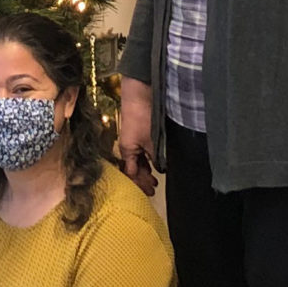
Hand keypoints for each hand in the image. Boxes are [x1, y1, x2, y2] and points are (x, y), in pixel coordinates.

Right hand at [117, 79, 156, 195]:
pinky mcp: (139, 133)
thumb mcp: (151, 141)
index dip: (139, 184)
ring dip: (146, 170)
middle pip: (133, 168)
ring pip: (138, 160)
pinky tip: (155, 162)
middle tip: (154, 188)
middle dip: (143, 179)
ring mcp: (133, 140)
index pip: (130, 173)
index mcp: (126, 151)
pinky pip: (141, 152)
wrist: (139, 95)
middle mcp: (127, 147)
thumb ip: (155, 157)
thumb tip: (160, 169)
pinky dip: (148, 159)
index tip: (150, 191)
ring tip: (155, 179)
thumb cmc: (142, 118)